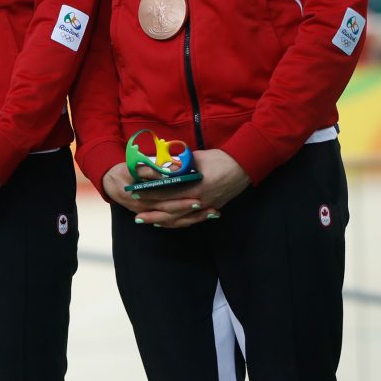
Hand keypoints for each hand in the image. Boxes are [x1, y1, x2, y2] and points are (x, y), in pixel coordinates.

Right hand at [101, 163, 205, 227]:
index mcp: (139, 198)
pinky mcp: (151, 215)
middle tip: (209, 208)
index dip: (181, 201)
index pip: (164, 202)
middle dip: (191, 212)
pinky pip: (170, 223)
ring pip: (172, 221)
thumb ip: (150, 170)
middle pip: (171, 214)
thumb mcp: (132, 167)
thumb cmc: (122, 172)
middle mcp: (144, 210)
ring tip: (211, 213)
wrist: (109, 182)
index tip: (197, 198)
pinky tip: (199, 218)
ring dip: (192, 218)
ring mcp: (147, 215)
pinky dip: (185, 221)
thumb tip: (169, 171)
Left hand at [103, 149, 249, 228]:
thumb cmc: (219, 159)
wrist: (244, 166)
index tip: (135, 192)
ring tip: (147, 221)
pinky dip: (177, 222)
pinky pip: (192, 220)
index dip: (150, 194)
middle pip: (172, 210)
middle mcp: (200, 200)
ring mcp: (207, 207)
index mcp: (195, 186)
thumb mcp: (195, 158)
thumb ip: (175, 164)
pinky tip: (166, 222)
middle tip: (136, 215)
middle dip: (153, 213)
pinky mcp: (211, 209)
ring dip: (162, 221)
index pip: (167, 193)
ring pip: (181, 219)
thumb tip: (154, 165)